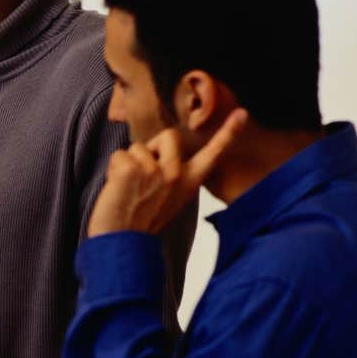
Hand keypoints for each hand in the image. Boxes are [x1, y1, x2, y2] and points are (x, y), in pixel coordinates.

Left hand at [87, 108, 247, 236]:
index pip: (213, 154)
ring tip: (128, 189)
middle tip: (143, 174)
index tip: (243, 113)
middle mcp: (177, 174)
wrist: (123, 244)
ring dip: (127, 163)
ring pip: (137, 147)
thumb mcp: (170, 199)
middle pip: (168, 136)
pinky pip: (119, 155)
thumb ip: (172, 175)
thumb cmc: (141, 222)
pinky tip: (117, 189)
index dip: (228, 132)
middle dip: (152, 146)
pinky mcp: (132, 170)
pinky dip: (113, 168)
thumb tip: (160, 152)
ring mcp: (155, 171)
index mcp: (190, 182)